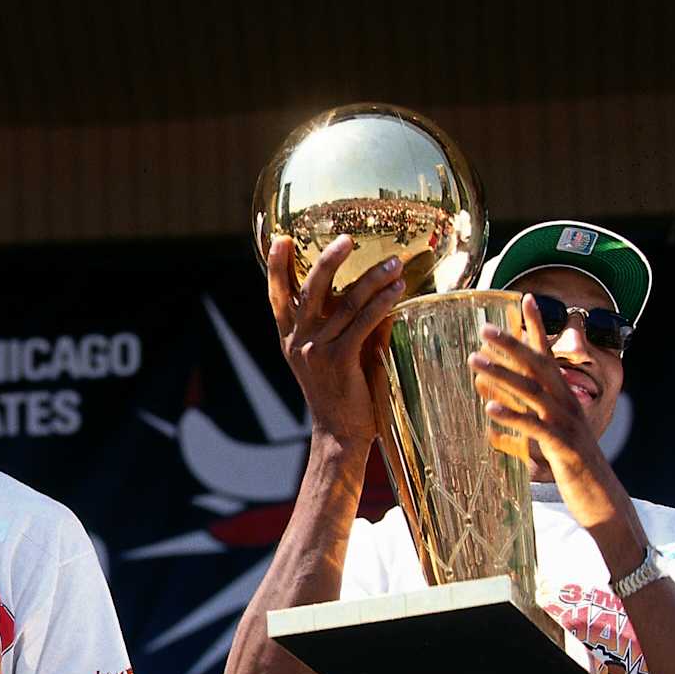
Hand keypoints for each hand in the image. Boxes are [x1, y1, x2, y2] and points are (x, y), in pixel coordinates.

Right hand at [267, 234, 406, 446]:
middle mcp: (297, 341)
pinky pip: (362, 323)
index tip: (280, 238)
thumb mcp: (331, 357)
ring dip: (371, 279)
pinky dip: (382, 303)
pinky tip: (398, 290)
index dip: (276, 267)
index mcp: (289, 339)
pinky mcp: (338, 361)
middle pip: (308, 290)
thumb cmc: (341, 395)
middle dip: (327, 260)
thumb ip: (344, 326)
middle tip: (346, 238)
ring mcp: (315, 351)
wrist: (339, 435)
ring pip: (343, 303)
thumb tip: (375, 292)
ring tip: (394, 262)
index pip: (277, 296)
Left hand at [468, 296, 641, 567]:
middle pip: (538, 366)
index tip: (525, 298)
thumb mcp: (543, 438)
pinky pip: (535, 429)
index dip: (537, 327)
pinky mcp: (562, 448)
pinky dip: (512, 417)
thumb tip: (488, 406)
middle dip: (511, 344)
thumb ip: (519, 418)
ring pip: (531, 393)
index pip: (548, 355)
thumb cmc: (571, 467)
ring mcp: (566, 424)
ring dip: (501, 376)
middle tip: (483, 328)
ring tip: (474, 363)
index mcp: (564, 397)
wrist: (602, 500)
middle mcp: (567, 404)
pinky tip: (489, 409)